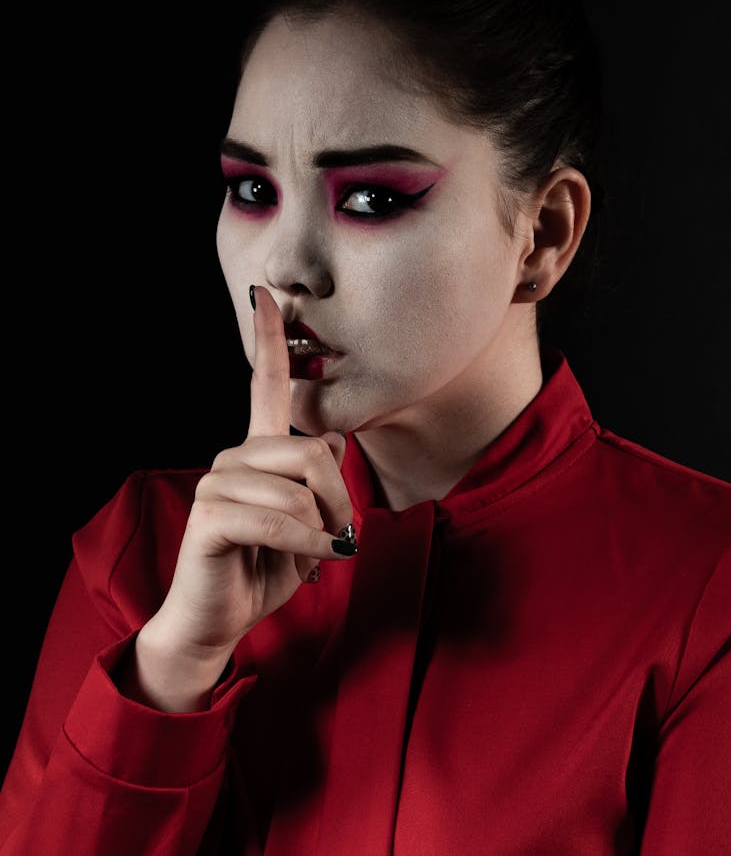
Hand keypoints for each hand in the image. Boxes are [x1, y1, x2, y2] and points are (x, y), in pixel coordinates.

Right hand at [122, 285, 354, 710]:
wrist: (220, 621)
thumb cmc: (265, 568)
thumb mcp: (310, 523)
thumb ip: (321, 481)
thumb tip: (331, 440)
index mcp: (259, 450)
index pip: (265, 382)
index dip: (268, 336)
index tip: (264, 291)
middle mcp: (235, 456)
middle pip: (313, 451)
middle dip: (341, 500)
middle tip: (341, 533)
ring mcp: (218, 483)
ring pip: (300, 488)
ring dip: (324, 529)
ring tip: (315, 553)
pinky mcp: (209, 516)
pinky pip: (278, 518)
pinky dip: (307, 545)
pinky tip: (313, 562)